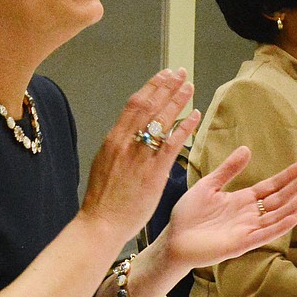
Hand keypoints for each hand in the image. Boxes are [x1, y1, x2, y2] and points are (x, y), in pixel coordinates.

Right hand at [80, 68, 200, 242]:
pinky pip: (172, 144)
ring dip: (178, 100)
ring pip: (161, 120)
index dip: (151, 86)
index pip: (134, 104)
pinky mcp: (154, 172)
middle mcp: (126, 143)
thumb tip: (130, 133)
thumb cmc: (104, 199)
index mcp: (113, 139)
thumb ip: (119, 146)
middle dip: (167, 86)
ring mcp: (140, 157)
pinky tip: (194, 115)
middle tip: (181, 73)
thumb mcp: (105, 163)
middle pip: (150, 106)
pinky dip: (184, 127)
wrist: (102, 222)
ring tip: (190, 86)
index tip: (164, 74)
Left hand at [160, 146, 296, 269]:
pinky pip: (264, 234)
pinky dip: (279, 227)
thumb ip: (228, 169)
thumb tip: (247, 149)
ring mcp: (247, 229)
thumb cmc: (188, 215)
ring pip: (276, 217)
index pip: (271, 186)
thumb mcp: (209, 185)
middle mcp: (249, 215)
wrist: (174, 239)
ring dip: (293, 207)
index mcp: (242, 200)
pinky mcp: (241, 244)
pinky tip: (293, 218)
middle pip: (278, 199)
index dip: (288, 176)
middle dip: (295, 187)